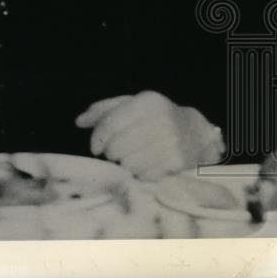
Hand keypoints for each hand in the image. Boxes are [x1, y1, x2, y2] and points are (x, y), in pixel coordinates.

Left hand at [75, 91, 223, 180]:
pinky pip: (145, 175)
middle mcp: (161, 119)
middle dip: (112, 153)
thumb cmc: (155, 118)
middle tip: (117, 153)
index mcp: (147, 102)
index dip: (97, 139)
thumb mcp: (132, 106)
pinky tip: (147, 164)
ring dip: (126, 164)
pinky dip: (141, 173)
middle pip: (117, 146)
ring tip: (133, 157)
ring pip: (129, 163)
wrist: (197, 133)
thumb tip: (79, 122)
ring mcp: (172, 142)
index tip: (95, 148)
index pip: (111, 123)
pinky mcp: (179, 162)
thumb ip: (103, 111)